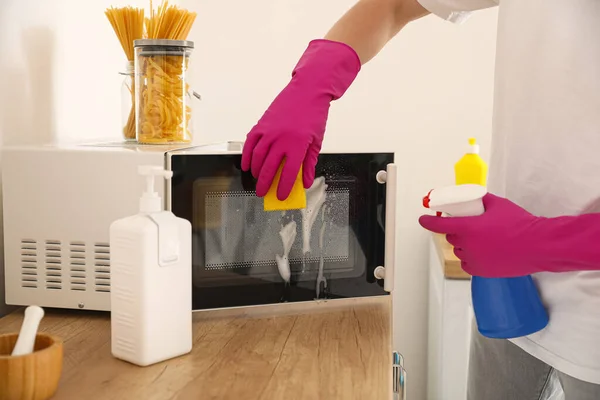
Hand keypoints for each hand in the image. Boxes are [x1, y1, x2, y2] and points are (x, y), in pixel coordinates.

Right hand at [241, 39, 359, 199]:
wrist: (307, 91)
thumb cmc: (314, 115)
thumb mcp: (316, 141)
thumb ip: (309, 163)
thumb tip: (305, 182)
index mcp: (297, 146)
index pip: (288, 173)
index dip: (284, 188)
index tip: (281, 197)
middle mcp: (281, 140)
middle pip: (269, 169)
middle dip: (265, 184)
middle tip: (262, 193)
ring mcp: (269, 132)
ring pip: (257, 158)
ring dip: (255, 172)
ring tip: (257, 180)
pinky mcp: (261, 125)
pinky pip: (250, 144)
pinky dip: (246, 156)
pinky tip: (247, 165)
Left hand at [419, 193, 546, 277]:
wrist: (538, 245)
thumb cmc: (520, 224)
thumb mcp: (499, 205)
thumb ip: (483, 199)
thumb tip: (475, 196)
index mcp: (467, 228)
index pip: (439, 225)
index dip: (428, 222)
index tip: (423, 219)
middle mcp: (467, 245)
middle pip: (451, 237)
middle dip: (456, 231)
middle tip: (469, 226)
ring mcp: (473, 260)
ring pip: (460, 251)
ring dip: (464, 245)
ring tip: (482, 240)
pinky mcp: (481, 271)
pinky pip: (467, 264)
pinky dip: (471, 258)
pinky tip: (483, 253)